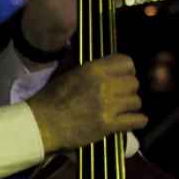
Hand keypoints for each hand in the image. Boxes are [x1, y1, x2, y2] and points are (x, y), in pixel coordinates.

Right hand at [26, 53, 146, 152]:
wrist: (42, 124)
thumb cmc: (51, 97)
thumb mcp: (66, 72)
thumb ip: (84, 64)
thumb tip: (91, 54)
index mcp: (93, 69)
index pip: (126, 62)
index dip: (126, 70)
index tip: (120, 77)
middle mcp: (104, 85)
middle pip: (133, 82)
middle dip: (128, 89)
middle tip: (119, 96)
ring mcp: (108, 106)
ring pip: (136, 101)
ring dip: (130, 106)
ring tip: (121, 109)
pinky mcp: (109, 125)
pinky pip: (137, 120)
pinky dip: (137, 121)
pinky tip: (130, 121)